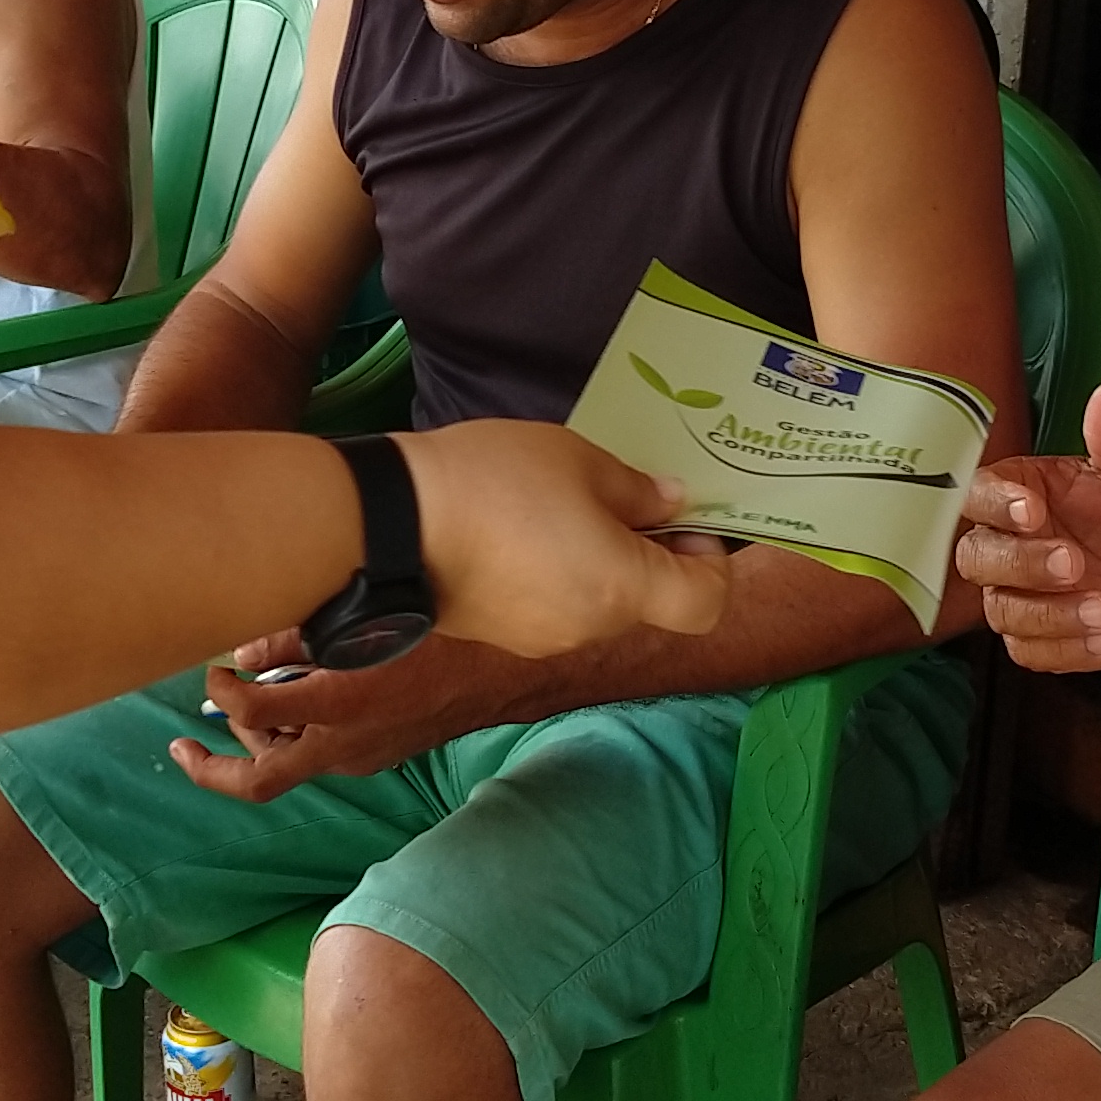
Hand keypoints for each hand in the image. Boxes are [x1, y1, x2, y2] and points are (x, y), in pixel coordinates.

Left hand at [168, 630, 546, 803]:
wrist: (507, 673)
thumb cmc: (441, 631)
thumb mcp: (365, 620)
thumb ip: (299, 638)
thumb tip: (247, 653)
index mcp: (338, 706)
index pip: (252, 714)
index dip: (220, 691)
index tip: (215, 667)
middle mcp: (343, 746)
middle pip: (258, 782)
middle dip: (211, 768)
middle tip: (180, 743)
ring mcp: (361, 759)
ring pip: (289, 767)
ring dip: (255, 744)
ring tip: (237, 710)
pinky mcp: (377, 757)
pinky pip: (321, 755)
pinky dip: (293, 736)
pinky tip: (292, 705)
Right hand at [389, 420, 728, 660]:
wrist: (390, 524)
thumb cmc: (496, 481)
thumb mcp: (577, 460)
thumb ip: (637, 491)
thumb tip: (670, 505)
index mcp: (623, 589)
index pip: (704, 604)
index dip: (710, 564)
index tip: (682, 523)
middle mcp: (590, 627)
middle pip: (647, 603)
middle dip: (643, 554)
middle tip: (611, 497)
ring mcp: (542, 640)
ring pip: (596, 605)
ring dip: (594, 565)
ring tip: (551, 509)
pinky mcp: (501, 637)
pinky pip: (550, 609)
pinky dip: (551, 578)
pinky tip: (514, 534)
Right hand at [952, 378, 1100, 669]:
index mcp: (1017, 492)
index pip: (977, 493)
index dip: (995, 503)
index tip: (1031, 508)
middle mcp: (1003, 544)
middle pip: (976, 557)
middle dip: (1021, 563)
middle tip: (1074, 563)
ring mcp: (1014, 595)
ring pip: (1002, 611)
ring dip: (1051, 614)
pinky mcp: (1034, 640)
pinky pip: (1030, 652)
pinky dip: (1067, 649)